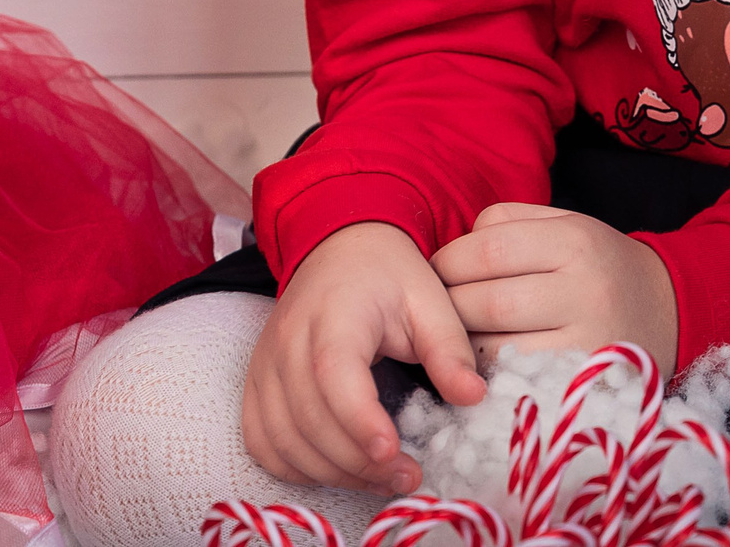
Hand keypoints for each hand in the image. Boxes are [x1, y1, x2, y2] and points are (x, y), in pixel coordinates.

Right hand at [241, 222, 487, 493]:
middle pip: (308, 417)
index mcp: (334, 313)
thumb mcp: (430, 301)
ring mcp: (265, 363)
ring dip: (332, 473)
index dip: (358, 420)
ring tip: (381, 478)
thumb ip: (450, 350)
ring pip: (283, 438)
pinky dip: (294, 468)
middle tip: (408, 476)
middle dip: (358, 461)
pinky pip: (262, 440)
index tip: (393, 452)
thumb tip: (473, 398)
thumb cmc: (388, 278)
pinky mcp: (257, 383)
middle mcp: (288, 339)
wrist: (341, 250)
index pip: (332, 373)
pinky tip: (336, 471)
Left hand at [430, 204, 678, 374]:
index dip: (447, 263)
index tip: (434, 273)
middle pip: (486, 302)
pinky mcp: (583, 384)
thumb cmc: (599, 264)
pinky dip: (488, 372)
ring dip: (461, 343)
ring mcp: (587, 342)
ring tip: (454, 335)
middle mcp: (585, 290)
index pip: (487, 250)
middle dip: (447, 307)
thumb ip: (507, 223)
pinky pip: (515, 380)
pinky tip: (481, 362)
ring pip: (494, 346)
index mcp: (575, 240)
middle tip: (433, 309)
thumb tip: (450, 249)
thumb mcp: (565, 224)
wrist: (669, 310)